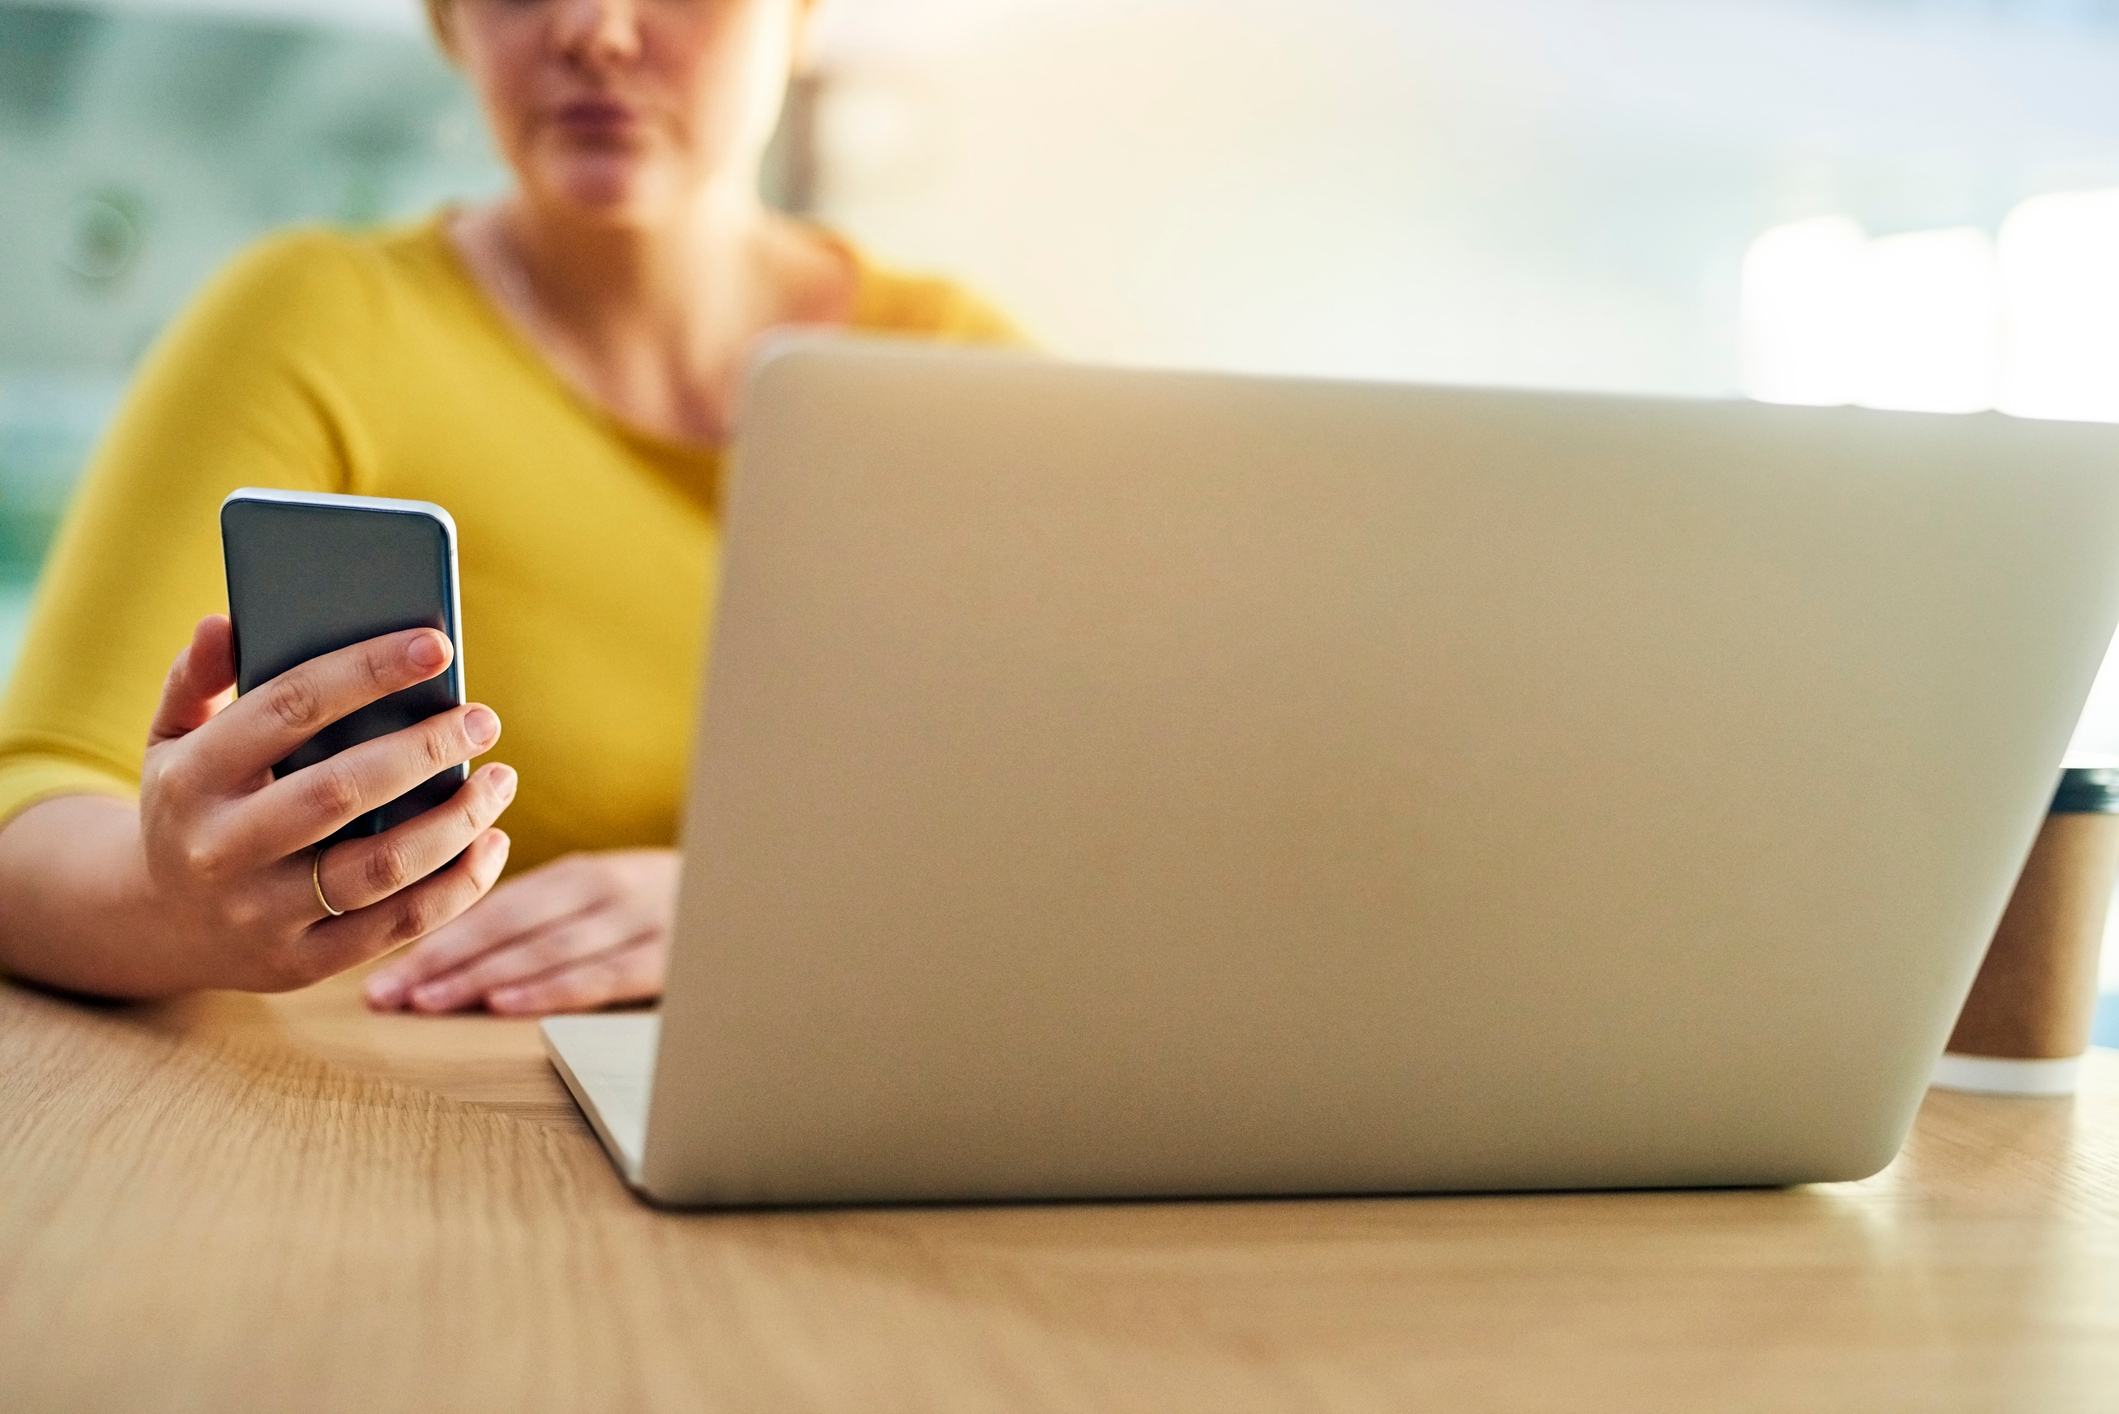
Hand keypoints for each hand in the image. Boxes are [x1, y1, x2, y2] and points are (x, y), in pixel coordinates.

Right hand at [137, 614, 514, 991]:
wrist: (158, 921)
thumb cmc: (191, 804)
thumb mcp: (172, 738)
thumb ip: (196, 679)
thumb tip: (224, 622)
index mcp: (193, 778)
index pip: (289, 708)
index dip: (367, 671)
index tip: (437, 646)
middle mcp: (223, 850)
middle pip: (344, 791)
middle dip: (426, 749)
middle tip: (482, 720)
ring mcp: (262, 913)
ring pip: (383, 868)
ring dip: (458, 821)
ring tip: (500, 779)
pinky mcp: (303, 963)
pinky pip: (399, 925)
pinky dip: (460, 884)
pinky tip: (492, 841)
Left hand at [361, 849, 675, 1014]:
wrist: (765, 897)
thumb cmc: (671, 913)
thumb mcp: (613, 900)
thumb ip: (550, 917)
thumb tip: (454, 949)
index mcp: (585, 874)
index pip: (494, 904)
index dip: (434, 934)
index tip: (381, 970)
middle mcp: (608, 890)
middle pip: (509, 925)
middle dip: (441, 960)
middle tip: (384, 994)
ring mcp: (640, 921)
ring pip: (545, 948)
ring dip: (479, 976)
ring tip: (425, 1003)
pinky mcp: (671, 956)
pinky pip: (600, 973)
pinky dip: (550, 988)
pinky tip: (504, 1004)